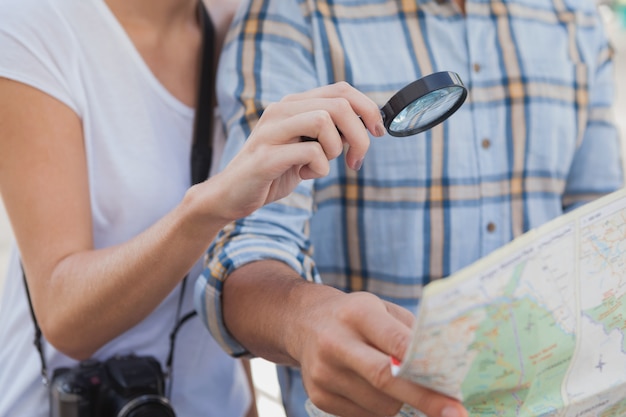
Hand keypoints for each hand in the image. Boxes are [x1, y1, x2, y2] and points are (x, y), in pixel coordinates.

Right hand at [206, 81, 384, 220]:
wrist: (231, 195)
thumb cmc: (273, 172)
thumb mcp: (305, 146)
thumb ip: (327, 133)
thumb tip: (365, 127)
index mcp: (293, 104)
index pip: (342, 90)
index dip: (368, 109)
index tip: (378, 132)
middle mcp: (282, 110)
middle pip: (339, 104)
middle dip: (360, 135)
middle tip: (356, 160)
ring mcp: (272, 130)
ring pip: (325, 120)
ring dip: (336, 149)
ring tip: (324, 165)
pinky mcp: (267, 155)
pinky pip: (311, 153)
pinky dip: (319, 168)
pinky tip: (306, 175)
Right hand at [293, 290, 467, 416]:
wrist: (303, 322)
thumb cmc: (355, 315)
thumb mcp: (380, 308)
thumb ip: (409, 332)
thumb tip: (445, 365)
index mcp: (357, 313)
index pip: (396, 341)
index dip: (426, 366)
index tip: (454, 390)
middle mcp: (335, 342)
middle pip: (385, 378)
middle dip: (424, 399)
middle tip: (454, 414)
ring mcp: (323, 373)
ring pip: (379, 404)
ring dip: (401, 401)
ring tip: (401, 385)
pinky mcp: (318, 396)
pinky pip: (364, 415)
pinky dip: (381, 408)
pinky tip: (375, 390)